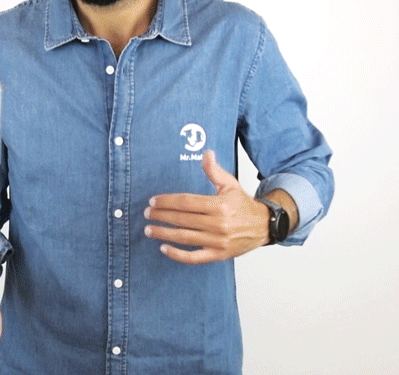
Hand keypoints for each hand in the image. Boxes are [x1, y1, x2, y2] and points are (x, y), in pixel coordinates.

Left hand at [144, 150, 269, 263]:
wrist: (264, 226)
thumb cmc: (243, 205)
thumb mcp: (230, 184)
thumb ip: (214, 171)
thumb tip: (206, 153)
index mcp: (219, 205)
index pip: (186, 202)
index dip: (167, 201)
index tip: (153, 201)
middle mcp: (218, 224)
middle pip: (182, 219)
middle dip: (161, 216)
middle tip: (147, 213)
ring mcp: (218, 241)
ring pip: (185, 237)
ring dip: (164, 233)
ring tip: (149, 229)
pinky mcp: (218, 255)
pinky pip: (195, 257)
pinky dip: (178, 255)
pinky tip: (164, 248)